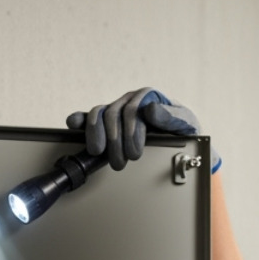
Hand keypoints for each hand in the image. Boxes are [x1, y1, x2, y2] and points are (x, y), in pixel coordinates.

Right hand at [66, 88, 214, 172]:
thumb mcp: (185, 123)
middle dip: (115, 141)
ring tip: (100, 153)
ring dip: (97, 135)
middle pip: (114, 115)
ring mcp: (118, 109)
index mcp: (148, 97)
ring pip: (100, 115)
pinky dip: (81, 119)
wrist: (183, 138)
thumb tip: (151, 109)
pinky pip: (91, 116)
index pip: (133, 110)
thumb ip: (171, 117)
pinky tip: (73, 124)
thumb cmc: (185, 129)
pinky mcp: (108, 120)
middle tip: (120, 162)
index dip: (131, 132)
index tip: (134, 153)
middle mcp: (130, 100)